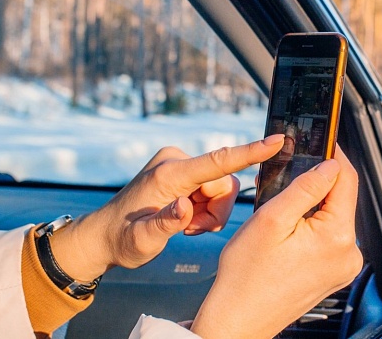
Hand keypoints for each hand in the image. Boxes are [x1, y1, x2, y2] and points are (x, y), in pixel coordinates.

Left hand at [50, 135, 284, 280]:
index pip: (218, 161)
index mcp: (169, 174)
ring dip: (211, 211)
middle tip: (192, 229)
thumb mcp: (142, 241)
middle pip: (224, 182)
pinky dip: (205, 208)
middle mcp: (176, 162)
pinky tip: (185, 218)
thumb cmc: (123, 240)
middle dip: (216, 210)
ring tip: (186, 225)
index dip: (249, 152)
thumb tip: (185, 206)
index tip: (276, 141)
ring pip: (221, 187)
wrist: (106, 235)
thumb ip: (165, 223)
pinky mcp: (182, 171)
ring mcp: (179, 164)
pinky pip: (212, 188)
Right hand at [191, 146, 362, 338]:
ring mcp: (342, 266)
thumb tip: (330, 165)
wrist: (238, 320)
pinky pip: (327, 237)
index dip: (333, 156)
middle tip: (285, 179)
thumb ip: (305, 187)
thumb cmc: (246, 277)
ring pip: (332, 216)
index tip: (322, 140)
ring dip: (310, 205)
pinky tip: (287, 231)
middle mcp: (348, 254)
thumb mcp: (271, 219)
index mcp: (337, 238)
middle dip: (315, 184)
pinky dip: (309, 226)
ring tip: (279, 211)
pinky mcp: (333, 273)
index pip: (347, 180)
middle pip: (340, 198)